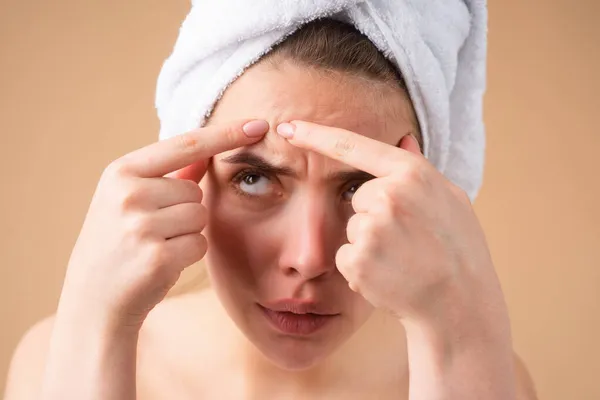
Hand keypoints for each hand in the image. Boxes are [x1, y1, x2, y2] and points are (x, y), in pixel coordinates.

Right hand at [57, 119, 268, 332]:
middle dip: (185, 210)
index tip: (259, 124)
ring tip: (155, 245)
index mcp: (121, 171)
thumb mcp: (130, 199)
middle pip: (196, 190)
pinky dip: (188, 254)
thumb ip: (169, 175)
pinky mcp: (158, 257)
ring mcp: (141, 225)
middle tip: (152, 231)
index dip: (226, 134)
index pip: (187, 144)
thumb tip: (206, 152)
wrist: (93, 297)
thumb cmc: (117, 242)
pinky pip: (200, 244)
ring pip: (200, 216)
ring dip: (187, 233)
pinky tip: (160, 263)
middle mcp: (129, 193)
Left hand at [276, 120, 507, 327]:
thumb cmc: (459, 248)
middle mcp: (388, 195)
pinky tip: (390, 275)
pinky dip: (362, 267)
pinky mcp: (357, 260)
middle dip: (375, 215)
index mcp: (411, 173)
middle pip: (358, 196)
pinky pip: (346, 255)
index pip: (353, 146)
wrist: (459, 303)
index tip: (287, 126)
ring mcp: (371, 228)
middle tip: (408, 239)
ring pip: (352, 227)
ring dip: (369, 243)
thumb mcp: (450, 197)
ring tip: (403, 258)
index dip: (316, 134)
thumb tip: (402, 139)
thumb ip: (420, 167)